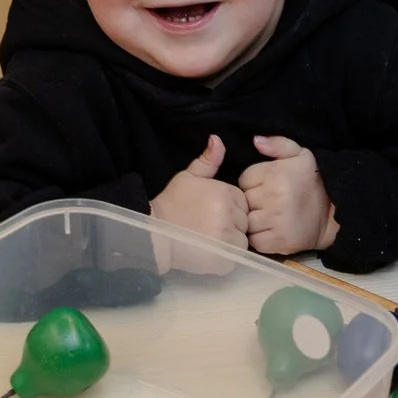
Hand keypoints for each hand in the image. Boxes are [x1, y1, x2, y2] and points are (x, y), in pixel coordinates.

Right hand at [150, 135, 250, 271]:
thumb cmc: (171, 204)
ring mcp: (227, 237)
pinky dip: (226, 256)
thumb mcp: (188, 177)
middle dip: (231, 223)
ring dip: (230, 240)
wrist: (154, 233)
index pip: (242, 201)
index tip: (211, 211)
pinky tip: (210, 251)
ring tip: (209, 238)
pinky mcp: (224, 258)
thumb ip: (208, 160)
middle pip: (244, 220)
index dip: (229, 207)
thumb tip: (217, 139)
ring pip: (242, 239)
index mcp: (225, 192)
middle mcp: (229, 214)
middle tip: (208, 225)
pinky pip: (236, 256)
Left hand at [240, 134, 336, 254]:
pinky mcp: (280, 242)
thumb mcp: (299, 154)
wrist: (334, 212)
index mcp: (274, 174)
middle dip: (252, 202)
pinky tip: (271, 230)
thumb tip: (256, 141)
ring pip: (247, 222)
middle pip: (244, 202)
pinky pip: (256, 241)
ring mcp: (276, 221)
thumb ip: (277, 144)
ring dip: (254, 220)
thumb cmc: (311, 181)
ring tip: (268, 217)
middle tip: (267, 203)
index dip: (252, 184)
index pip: (244, 180)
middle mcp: (274, 198)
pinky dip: (261, 238)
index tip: (264, 187)